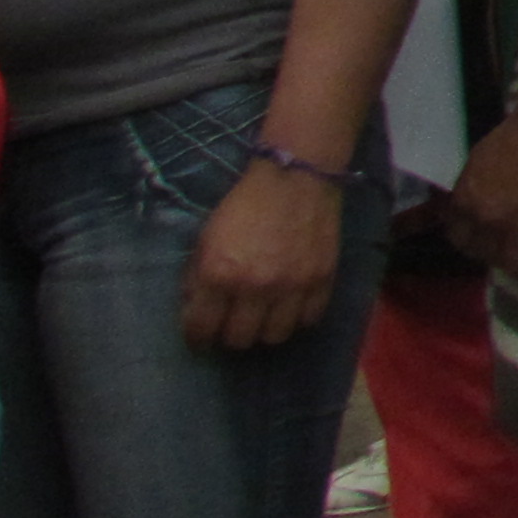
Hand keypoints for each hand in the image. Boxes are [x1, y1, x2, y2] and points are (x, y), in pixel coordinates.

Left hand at [183, 158, 348, 348]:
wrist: (295, 177)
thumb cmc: (244, 205)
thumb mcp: (206, 238)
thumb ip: (197, 278)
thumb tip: (195, 310)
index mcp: (219, 274)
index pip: (201, 329)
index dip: (197, 337)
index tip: (200, 335)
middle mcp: (255, 287)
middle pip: (239, 339)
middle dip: (229, 335)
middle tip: (231, 324)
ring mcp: (292, 286)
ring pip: (275, 336)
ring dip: (264, 330)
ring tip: (262, 318)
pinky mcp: (322, 280)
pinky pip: (309, 319)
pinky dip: (297, 318)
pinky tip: (290, 306)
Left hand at [441, 106, 517, 277]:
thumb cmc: (515, 134)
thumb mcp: (478, 161)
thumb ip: (471, 188)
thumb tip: (471, 204)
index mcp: (466, 202)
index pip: (458, 238)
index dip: (471, 242)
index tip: (481, 240)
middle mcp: (488, 220)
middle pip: (486, 255)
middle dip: (495, 254)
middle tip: (508, 247)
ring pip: (516, 265)